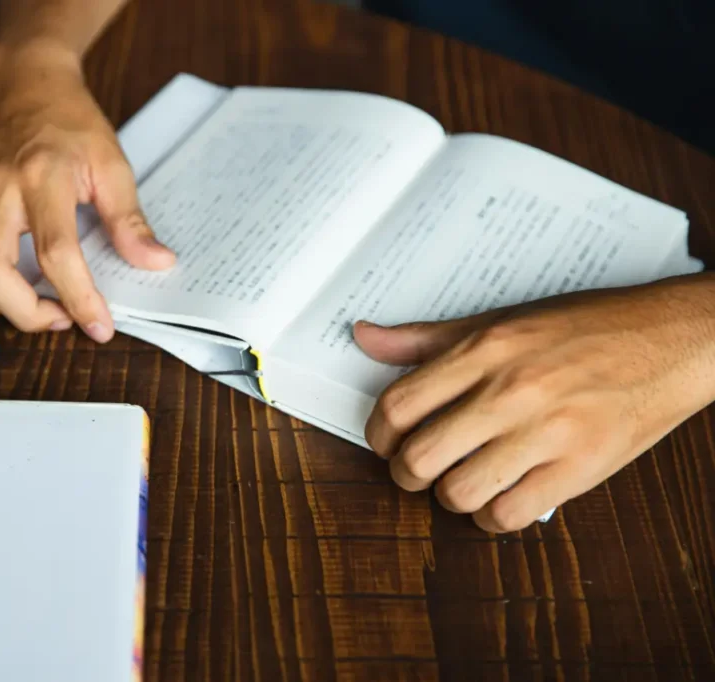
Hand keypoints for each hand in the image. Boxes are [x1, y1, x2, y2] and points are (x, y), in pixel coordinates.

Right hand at [0, 43, 175, 340]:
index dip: (79, 298)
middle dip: (27, 314)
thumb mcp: (111, 164)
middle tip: (62, 318)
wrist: (22, 84)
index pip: (57, 252)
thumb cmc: (69, 122)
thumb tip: (157, 263)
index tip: (100, 326)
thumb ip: (130, 220)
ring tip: (24, 306)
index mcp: (44, 177)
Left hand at [353, 276, 714, 532]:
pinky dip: (492, 516)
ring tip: (461, 481)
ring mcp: (547, 432)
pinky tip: (499, 496)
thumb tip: (365, 338)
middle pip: (419, 457)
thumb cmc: (584, 328)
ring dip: (449, 497)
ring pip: (458, 493)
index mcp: (485, 350)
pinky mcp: (580, 468)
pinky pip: (508, 515)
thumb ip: (427, 339)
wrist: (671, 340)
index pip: (398, 405)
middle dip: (405, 474)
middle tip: (417, 470)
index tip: (386, 442)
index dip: (378, 435)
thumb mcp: (500, 320)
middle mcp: (510, 390)